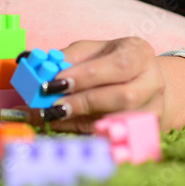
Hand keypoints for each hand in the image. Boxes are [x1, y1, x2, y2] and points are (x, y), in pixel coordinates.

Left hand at [25, 38, 184, 131]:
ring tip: (54, 116)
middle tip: (52, 104)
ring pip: (121, 120)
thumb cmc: (111, 61)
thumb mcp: (91, 51)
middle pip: (124, 96)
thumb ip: (66, 58)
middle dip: (84, 101)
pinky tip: (66, 126)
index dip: (86, 76)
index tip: (55, 82)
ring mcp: (153, 108)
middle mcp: (152, 81)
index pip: (118, 65)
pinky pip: (116, 134)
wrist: (144, 80)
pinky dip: (87, 131)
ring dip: (84, 119)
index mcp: (139, 53)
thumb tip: (31, 62)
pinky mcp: (146, 130)